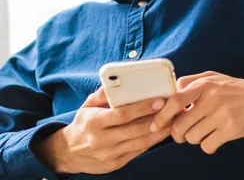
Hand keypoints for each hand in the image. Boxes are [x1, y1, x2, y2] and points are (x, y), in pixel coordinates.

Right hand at [34, 87, 170, 173]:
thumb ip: (103, 93)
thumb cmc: (83, 123)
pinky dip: (152, 141)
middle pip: (135, 129)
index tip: (160, 100)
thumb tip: (118, 80)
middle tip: (174, 109)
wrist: (69, 153)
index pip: (122, 115)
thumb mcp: (87, 106)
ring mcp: (109, 154)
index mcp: (93, 122)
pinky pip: (139, 151)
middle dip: (158, 119)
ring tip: (174, 119)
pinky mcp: (116, 163)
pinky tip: (162, 131)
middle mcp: (101, 140)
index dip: (142, 107)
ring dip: (160, 131)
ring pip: (141, 142)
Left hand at [150, 71, 243, 154]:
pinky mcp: (231, 130)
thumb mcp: (213, 77)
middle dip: (178, 134)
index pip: (175, 100)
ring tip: (204, 131)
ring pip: (192, 138)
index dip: (162, 115)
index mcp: (204, 85)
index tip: (156, 125)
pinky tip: (215, 138)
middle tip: (184, 132)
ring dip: (195, 139)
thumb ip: (191, 82)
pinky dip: (208, 145)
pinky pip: (207, 146)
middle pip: (180, 126)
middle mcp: (211, 99)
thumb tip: (170, 91)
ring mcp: (221, 115)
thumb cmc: (235, 89)